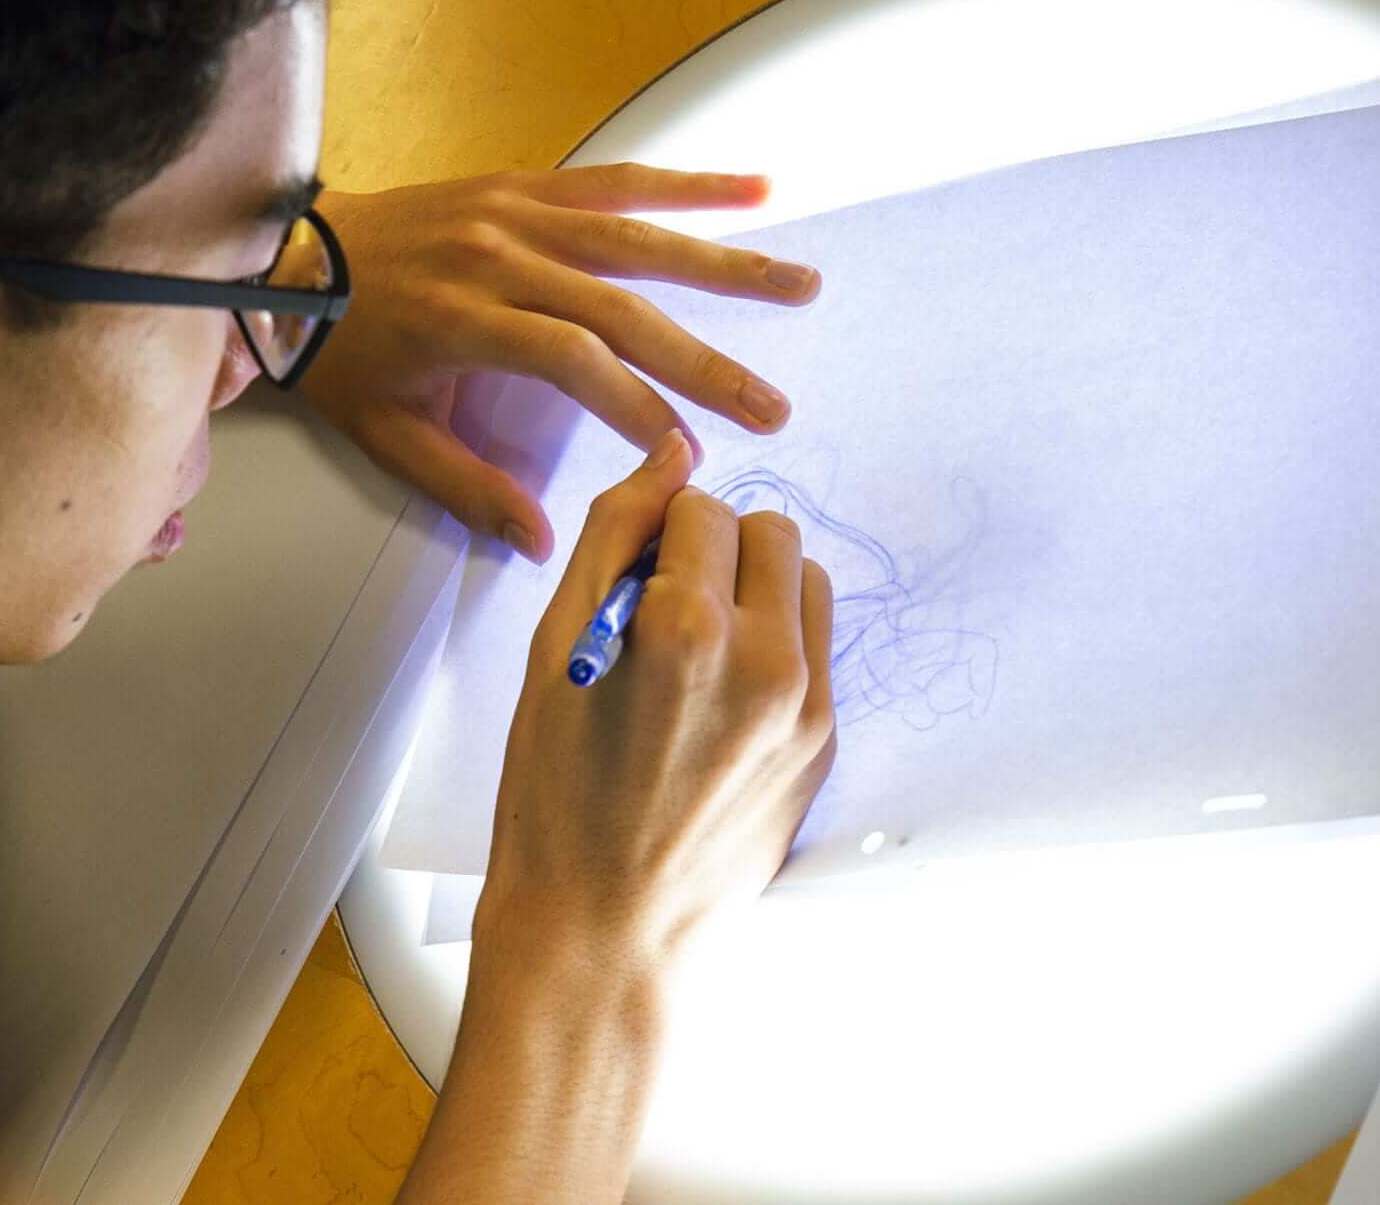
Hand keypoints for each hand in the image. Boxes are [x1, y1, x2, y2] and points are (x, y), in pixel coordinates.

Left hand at [298, 164, 822, 560]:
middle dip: (705, 361)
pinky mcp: (522, 185)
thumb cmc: (335, 351)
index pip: (572, 362)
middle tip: (773, 408)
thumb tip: (542, 544)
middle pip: (622, 307)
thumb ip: (465, 487)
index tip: (686, 454)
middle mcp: (498, 255)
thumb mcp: (384, 434)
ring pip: (637, 235)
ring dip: (725, 262)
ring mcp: (515, 210)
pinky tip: (756, 191)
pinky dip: (687, 183)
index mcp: (462, 319)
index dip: (635, 406)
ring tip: (801, 284)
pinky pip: (615, 181)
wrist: (283, 253)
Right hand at [477, 430, 837, 964]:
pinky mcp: (825, 744)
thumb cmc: (557, 796)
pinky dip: (774, 646)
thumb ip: (614, 532)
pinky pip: (815, 648)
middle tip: (662, 607)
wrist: (603, 928)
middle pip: (769, 530)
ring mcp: (808, 708)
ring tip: (696, 649)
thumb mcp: (554, 649)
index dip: (656, 532)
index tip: (630, 581)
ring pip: (806, 581)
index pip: (700, 505)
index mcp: (689, 629)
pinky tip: (718, 698)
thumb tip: (670, 451)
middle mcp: (766, 663)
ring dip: (756, 589)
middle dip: (716, 549)